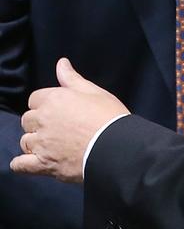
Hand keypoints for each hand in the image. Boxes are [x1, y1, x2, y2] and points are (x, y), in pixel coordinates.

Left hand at [10, 58, 128, 182]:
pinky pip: (21, 165)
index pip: (35, 99)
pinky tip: (29, 162)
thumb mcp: (94, 92)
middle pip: (27, 120)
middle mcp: (43, 120)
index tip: (56, 110)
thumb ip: (72, 78)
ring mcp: (42, 143)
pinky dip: (22, 164)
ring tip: (49, 145)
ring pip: (25, 142)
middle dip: (38, 123)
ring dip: (34, 142)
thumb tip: (61, 63)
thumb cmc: (109, 117)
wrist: (117, 147)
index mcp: (54, 100)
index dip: (44, 104)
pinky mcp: (44, 164)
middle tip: (55, 128)